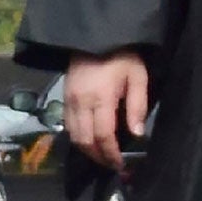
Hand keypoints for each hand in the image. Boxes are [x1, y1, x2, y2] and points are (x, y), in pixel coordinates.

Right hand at [68, 49, 147, 170]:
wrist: (96, 35)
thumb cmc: (121, 56)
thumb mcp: (137, 77)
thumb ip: (137, 106)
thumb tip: (137, 134)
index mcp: (100, 97)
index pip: (103, 135)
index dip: (111, 154)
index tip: (121, 165)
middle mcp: (80, 102)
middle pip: (85, 140)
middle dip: (98, 157)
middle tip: (112, 164)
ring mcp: (69, 99)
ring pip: (73, 135)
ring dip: (87, 149)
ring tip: (102, 155)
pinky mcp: (64, 96)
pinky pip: (68, 124)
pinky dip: (78, 137)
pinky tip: (90, 139)